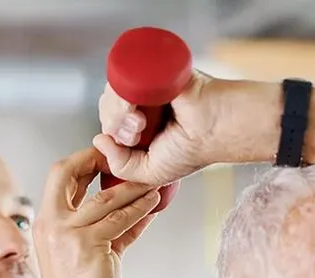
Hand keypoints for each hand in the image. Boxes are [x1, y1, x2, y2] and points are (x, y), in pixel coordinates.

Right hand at [33, 148, 160, 277]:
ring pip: (105, 198)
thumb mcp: (87, 251)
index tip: (106, 157)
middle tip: (124, 157)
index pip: (59, 177)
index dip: (82, 161)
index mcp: (45, 222)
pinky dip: (140, 209)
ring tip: (152, 182)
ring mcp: (68, 233)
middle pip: (67, 172)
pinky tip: (153, 203)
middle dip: (97, 158)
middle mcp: (51, 223)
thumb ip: (106, 226)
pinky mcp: (88, 245)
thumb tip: (133, 205)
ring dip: (132, 187)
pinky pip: (120, 219)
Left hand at [93, 71, 222, 185]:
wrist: (216, 128)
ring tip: (142, 123)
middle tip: (138, 133)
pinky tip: (135, 109)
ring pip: (111, 92)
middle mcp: (142, 103)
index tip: (131, 143)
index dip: (112, 134)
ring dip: (118, 113)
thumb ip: (122, 167)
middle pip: (106, 107)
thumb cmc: (192, 150)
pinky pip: (122, 76)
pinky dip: (120, 95)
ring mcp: (146, 84)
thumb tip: (98, 140)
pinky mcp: (151, 68)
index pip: (110, 123)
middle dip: (114, 124)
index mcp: (141, 125)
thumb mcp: (150, 173)